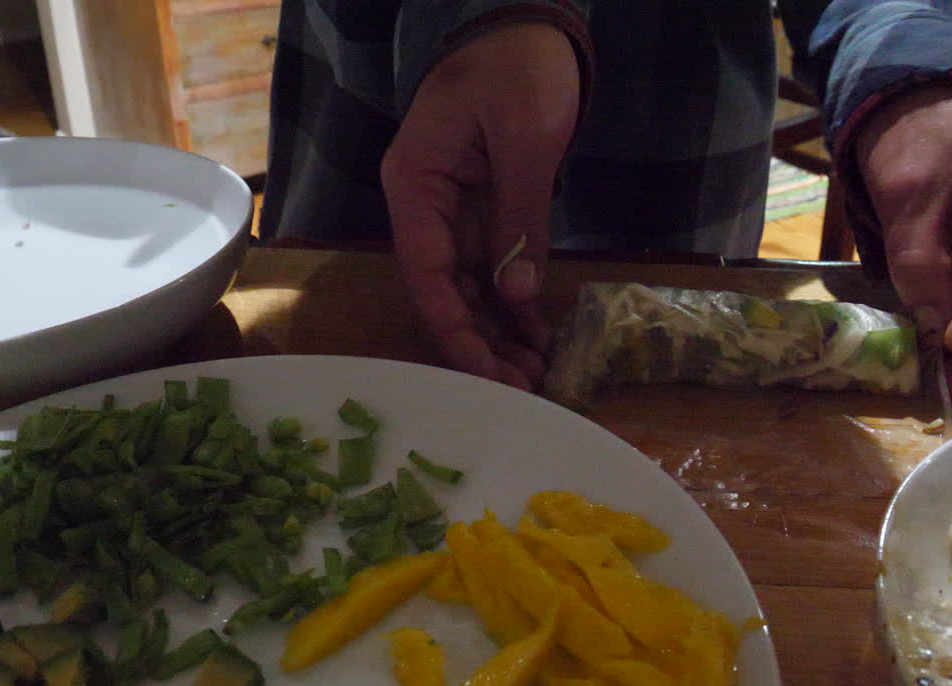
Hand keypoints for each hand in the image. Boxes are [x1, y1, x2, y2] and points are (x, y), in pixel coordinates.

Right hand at [380, 22, 578, 390]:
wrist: (529, 26)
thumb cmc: (520, 68)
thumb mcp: (527, 138)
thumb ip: (520, 216)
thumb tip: (516, 295)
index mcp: (415, 181)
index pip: (425, 270)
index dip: (454, 327)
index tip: (487, 372)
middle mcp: (424, 203)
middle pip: (444, 288)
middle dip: (481, 340)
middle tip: (525, 385)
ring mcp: (452, 208)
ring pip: (467, 285)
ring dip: (498, 329)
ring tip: (536, 371)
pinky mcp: (482, 209)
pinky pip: (491, 265)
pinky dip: (513, 300)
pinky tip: (536, 333)